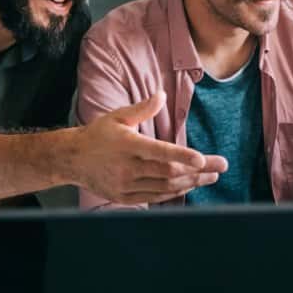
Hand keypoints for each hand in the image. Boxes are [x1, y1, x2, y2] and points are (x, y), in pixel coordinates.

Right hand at [73, 92, 227, 204]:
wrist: (72, 160)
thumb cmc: (97, 135)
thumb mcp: (117, 117)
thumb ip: (142, 108)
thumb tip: (162, 95)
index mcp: (128, 145)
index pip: (160, 152)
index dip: (182, 156)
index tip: (202, 158)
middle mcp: (128, 167)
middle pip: (169, 172)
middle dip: (199, 170)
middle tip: (221, 166)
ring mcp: (126, 185)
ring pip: (165, 187)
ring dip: (191, 182)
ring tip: (211, 176)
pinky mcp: (125, 197)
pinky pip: (155, 197)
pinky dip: (174, 192)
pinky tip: (189, 185)